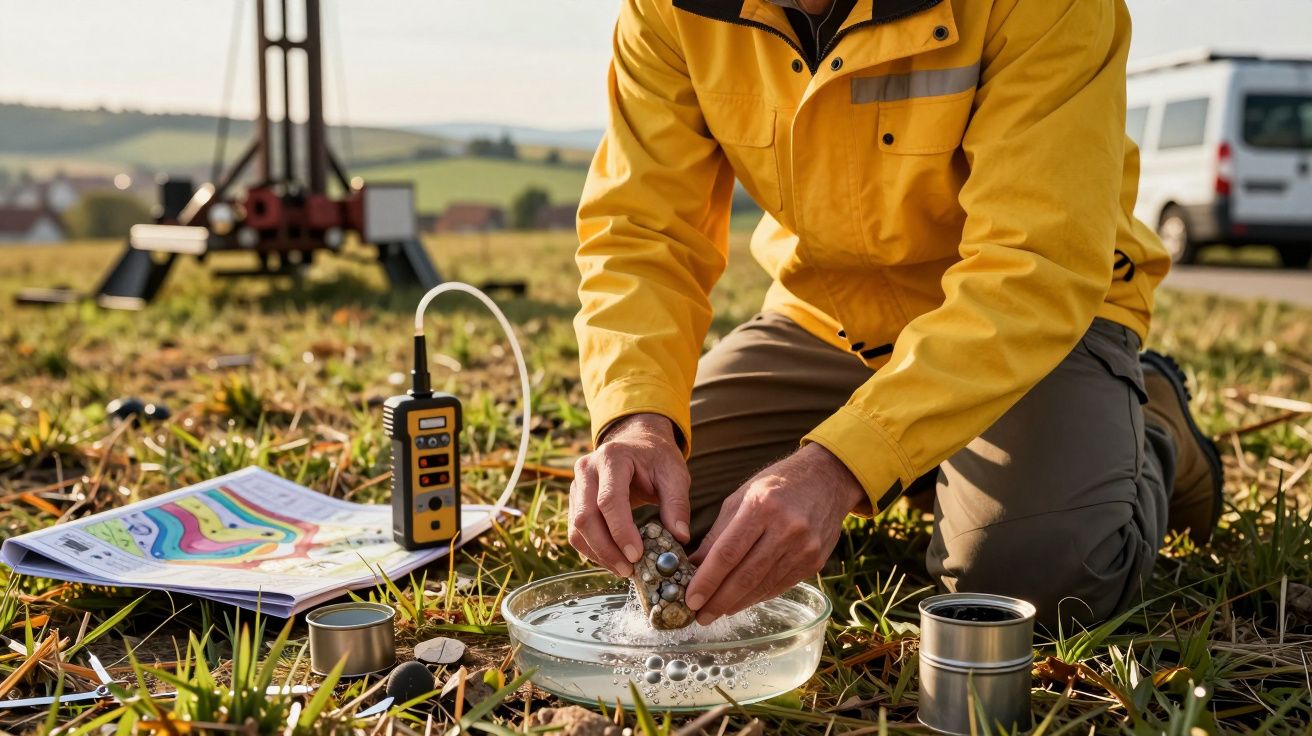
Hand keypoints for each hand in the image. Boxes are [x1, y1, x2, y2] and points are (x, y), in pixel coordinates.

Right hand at [568, 413, 690, 577]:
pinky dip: (592, 550)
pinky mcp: (574, 499)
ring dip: (598, 554)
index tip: (637, 555)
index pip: (609, 500)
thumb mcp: (675, 474)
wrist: (637, 442)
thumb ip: (678, 504)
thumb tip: (680, 537)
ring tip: (624, 570)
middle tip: (629, 570)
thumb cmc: (657, 458)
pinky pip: (575, 531)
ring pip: (576, 527)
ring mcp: (576, 484)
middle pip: (585, 517)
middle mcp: (587, 469)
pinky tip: (613, 560)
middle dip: (606, 549)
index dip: (620, 531)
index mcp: (612, 457)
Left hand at [685, 443, 865, 623]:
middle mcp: (786, 528)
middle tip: (699, 616)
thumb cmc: (777, 484)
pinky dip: (757, 596)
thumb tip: (693, 566)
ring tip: (716, 611)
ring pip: (763, 586)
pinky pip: (779, 586)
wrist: (827, 479)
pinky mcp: (814, 562)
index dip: (707, 580)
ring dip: (736, 603)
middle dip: (719, 601)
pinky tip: (741, 601)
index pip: (728, 552)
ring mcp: (804, 548)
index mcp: (761, 506)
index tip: (690, 599)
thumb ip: (718, 533)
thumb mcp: (742, 497)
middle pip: (746, 575)